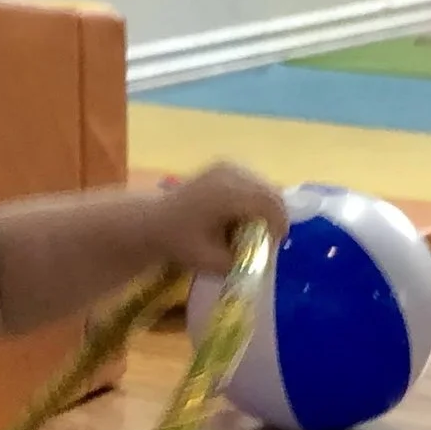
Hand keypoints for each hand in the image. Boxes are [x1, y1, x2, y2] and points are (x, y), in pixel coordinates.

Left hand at [153, 161, 288, 274]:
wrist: (151, 220)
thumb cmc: (176, 242)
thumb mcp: (207, 261)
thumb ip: (237, 263)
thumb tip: (260, 264)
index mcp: (227, 193)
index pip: (269, 203)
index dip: (279, 223)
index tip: (277, 243)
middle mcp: (230, 173)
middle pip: (270, 191)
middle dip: (275, 216)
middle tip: (270, 239)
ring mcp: (227, 166)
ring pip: (263, 185)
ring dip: (265, 206)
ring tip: (257, 229)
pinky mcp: (224, 167)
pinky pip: (252, 181)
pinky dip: (254, 199)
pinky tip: (243, 216)